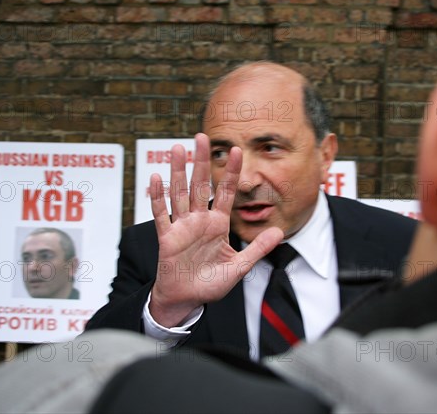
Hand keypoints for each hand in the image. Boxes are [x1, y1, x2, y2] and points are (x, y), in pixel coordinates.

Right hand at [148, 133, 282, 326]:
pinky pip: (161, 214)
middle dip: (201, 161)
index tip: (236, 150)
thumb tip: (280, 232)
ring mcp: (182, 227)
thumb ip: (257, 249)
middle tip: (201, 136)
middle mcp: (199, 220)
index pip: (225, 192)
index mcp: (218, 224)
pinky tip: (156, 178)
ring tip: (177, 149)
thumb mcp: (239, 267)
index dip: (230, 172)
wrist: (188, 300)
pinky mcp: (167, 237)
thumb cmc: (211, 284)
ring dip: (178, 172)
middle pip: (199, 185)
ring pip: (179, 194)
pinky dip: (157, 197)